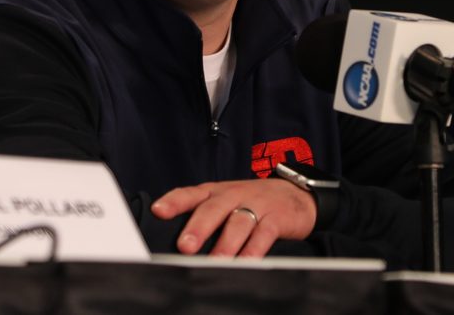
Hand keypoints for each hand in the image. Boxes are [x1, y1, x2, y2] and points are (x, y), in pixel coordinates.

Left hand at [150, 178, 315, 257]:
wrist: (295, 194)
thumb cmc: (251, 202)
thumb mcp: (226, 202)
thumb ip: (203, 217)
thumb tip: (175, 245)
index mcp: (215, 192)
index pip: (191, 194)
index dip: (174, 201)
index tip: (159, 211)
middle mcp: (233, 195)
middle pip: (213, 208)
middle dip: (199, 227)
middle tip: (185, 246)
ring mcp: (256, 204)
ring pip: (238, 222)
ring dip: (225, 243)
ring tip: (215, 262)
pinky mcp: (276, 218)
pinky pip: (264, 234)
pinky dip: (254, 249)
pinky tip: (247, 262)